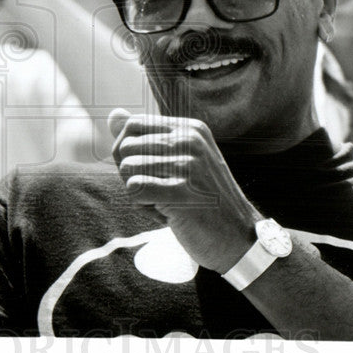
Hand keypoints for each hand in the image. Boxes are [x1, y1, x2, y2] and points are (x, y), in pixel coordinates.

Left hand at [108, 108, 259, 273]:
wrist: (239, 237)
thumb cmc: (204, 199)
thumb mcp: (181, 160)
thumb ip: (145, 137)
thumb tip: (113, 114)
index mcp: (191, 129)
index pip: (133, 125)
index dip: (129, 152)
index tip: (150, 172)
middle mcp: (190, 140)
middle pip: (126, 147)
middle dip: (131, 174)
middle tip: (160, 191)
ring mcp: (188, 165)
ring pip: (127, 168)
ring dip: (138, 192)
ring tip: (166, 201)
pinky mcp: (182, 192)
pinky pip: (134, 189)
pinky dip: (143, 206)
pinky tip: (167, 213)